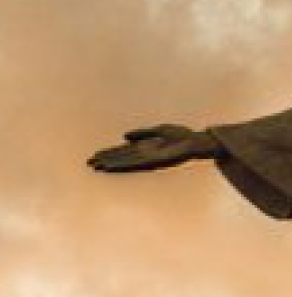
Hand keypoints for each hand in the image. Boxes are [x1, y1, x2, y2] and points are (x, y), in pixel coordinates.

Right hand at [87, 124, 219, 173]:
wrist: (197, 141)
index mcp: (147, 148)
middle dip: (107, 160)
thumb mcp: (160, 131)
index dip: (111, 153)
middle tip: (90, 163)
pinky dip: (124, 164)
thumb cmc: (183, 136)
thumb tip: (125, 137)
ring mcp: (150, 159)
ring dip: (112, 164)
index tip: (97, 155)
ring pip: (126, 162)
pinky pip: (136, 164)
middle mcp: (147, 155)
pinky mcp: (155, 161)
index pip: (125, 152)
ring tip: (97, 166)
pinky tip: (114, 165)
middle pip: (123, 158)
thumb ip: (143, 134)